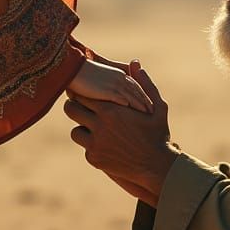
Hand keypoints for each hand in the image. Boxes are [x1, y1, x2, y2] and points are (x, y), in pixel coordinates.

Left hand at [65, 64, 176, 201]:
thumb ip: (144, 84)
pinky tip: (103, 144)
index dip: (82, 93)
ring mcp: (95, 144)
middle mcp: (99, 126)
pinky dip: (91, 145)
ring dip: (82, 128)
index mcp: (112, 110)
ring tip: (93, 128)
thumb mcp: (157, 107)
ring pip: (75, 131)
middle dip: (75, 107)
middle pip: (71, 110)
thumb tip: (135, 62)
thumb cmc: (159, 134)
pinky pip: (84, 148)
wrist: (157, 166)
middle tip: (81, 107)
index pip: (83, 95)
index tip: (84, 92)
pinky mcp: (94, 159)